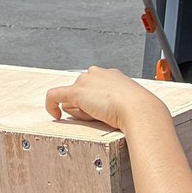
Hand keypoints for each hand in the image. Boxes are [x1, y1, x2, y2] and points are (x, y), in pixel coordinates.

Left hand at [45, 65, 163, 131]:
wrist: (140, 110)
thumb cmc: (139, 111)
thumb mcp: (127, 106)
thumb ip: (108, 105)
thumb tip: (93, 108)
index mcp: (112, 76)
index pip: (94, 86)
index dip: (96, 101)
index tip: (104, 113)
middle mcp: (96, 73)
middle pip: (81, 91)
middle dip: (86, 106)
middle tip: (102, 118)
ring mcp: (85, 81)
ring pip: (72, 97)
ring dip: (80, 111)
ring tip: (97, 118)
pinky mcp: (76, 92)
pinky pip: (55, 96)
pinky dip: (51, 104)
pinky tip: (54, 115)